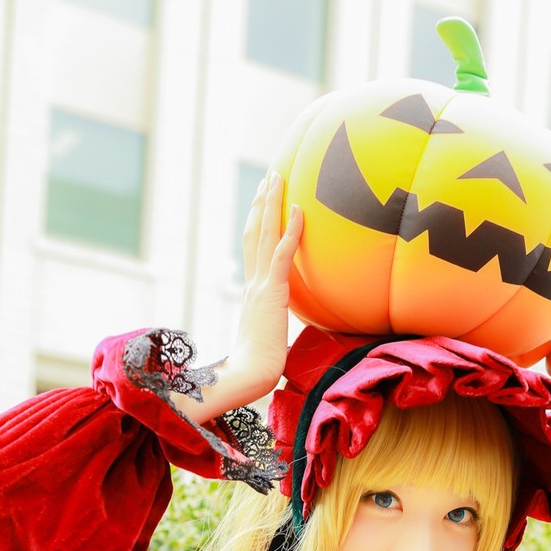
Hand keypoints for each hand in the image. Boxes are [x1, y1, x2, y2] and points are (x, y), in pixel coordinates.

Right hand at [220, 172, 302, 409]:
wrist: (251, 375)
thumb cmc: (260, 365)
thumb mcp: (271, 337)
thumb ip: (276, 323)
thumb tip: (285, 326)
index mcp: (251, 292)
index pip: (253, 249)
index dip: (257, 223)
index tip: (262, 202)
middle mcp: (252, 282)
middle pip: (254, 232)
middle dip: (261, 202)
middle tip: (268, 176)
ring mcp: (260, 285)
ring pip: (264, 234)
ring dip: (271, 203)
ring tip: (276, 176)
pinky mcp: (272, 291)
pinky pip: (282, 252)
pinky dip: (291, 229)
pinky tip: (299, 208)